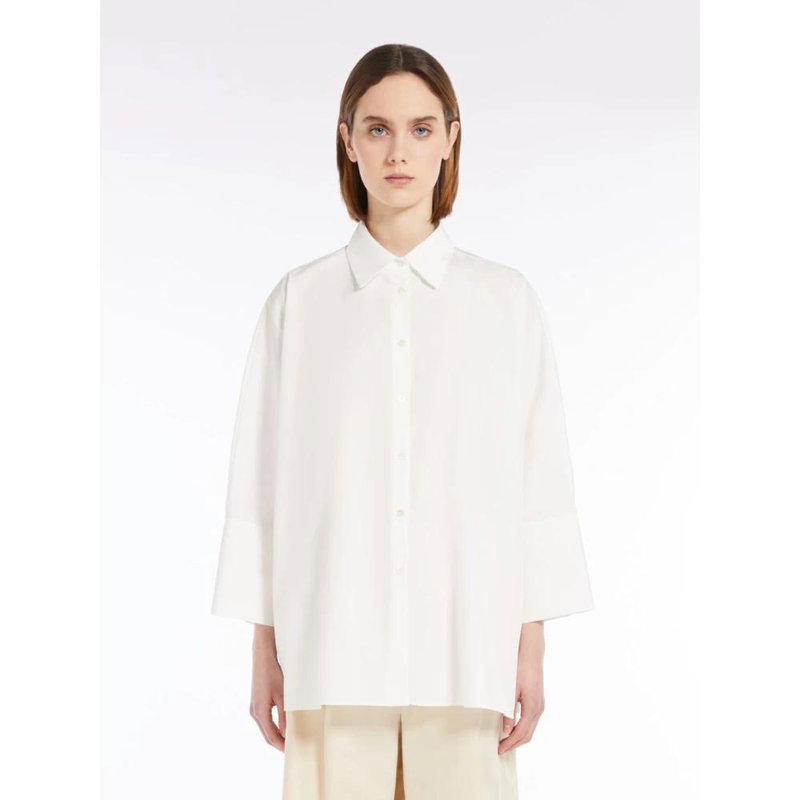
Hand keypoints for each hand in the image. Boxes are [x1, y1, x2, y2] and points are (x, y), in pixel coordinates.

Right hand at [249, 624, 285, 751]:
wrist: (263, 657)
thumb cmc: (273, 674)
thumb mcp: (283, 696)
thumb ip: (284, 716)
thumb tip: (287, 732)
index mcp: (260, 712)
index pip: (271, 737)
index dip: (282, 746)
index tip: (292, 751)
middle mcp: (254, 712)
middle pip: (267, 735)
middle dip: (279, 743)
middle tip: (292, 749)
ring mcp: (254, 708)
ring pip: (265, 728)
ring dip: (276, 735)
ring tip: (289, 739)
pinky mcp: (257, 703)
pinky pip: (264, 721)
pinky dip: (273, 727)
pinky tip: (282, 727)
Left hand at [498, 622, 544, 753]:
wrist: (531, 652)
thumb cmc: (520, 668)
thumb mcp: (510, 689)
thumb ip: (508, 710)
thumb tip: (506, 728)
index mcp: (533, 707)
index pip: (521, 733)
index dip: (510, 743)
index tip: (499, 749)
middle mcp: (539, 709)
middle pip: (528, 734)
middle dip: (515, 744)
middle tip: (501, 749)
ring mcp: (540, 705)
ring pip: (531, 728)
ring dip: (519, 737)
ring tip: (505, 741)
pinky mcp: (538, 701)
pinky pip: (531, 721)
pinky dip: (523, 728)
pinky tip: (513, 728)